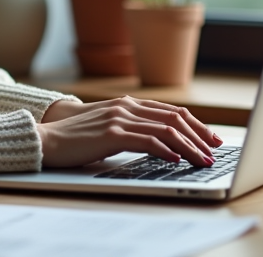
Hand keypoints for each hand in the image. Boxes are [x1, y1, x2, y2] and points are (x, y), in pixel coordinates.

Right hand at [37, 96, 222, 168]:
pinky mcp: (112, 133)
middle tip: (214, 151)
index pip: (171, 111)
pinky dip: (166, 150)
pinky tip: (176, 160)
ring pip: (165, 129)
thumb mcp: (109, 128)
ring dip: (188, 146)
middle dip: (199, 136)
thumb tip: (161, 144)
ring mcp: (119, 118)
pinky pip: (147, 140)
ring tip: (202, 160)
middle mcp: (126, 106)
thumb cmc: (78, 138)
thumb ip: (132, 129)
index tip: (211, 138)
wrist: (48, 139)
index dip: (196, 124)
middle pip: (174, 118)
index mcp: (127, 103)